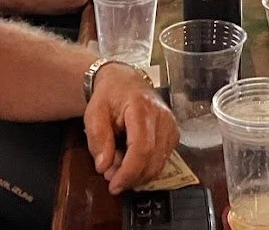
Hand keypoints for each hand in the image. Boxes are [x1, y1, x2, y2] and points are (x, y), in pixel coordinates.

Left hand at [83, 63, 178, 193]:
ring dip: (138, 175)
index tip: (114, 186)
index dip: (128, 172)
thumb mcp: (94, 113)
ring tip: (119, 168)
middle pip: (152, 159)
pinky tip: (132, 162)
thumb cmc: (109, 96)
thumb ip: (97, 139)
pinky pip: (162, 160)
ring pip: (159, 163)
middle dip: (131, 177)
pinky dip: (146, 168)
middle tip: (111, 179)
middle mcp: (162, 116)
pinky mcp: (174, 134)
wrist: (126, 82)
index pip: (142, 147)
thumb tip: (104, 167)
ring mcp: (171, 125)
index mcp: (142, 108)